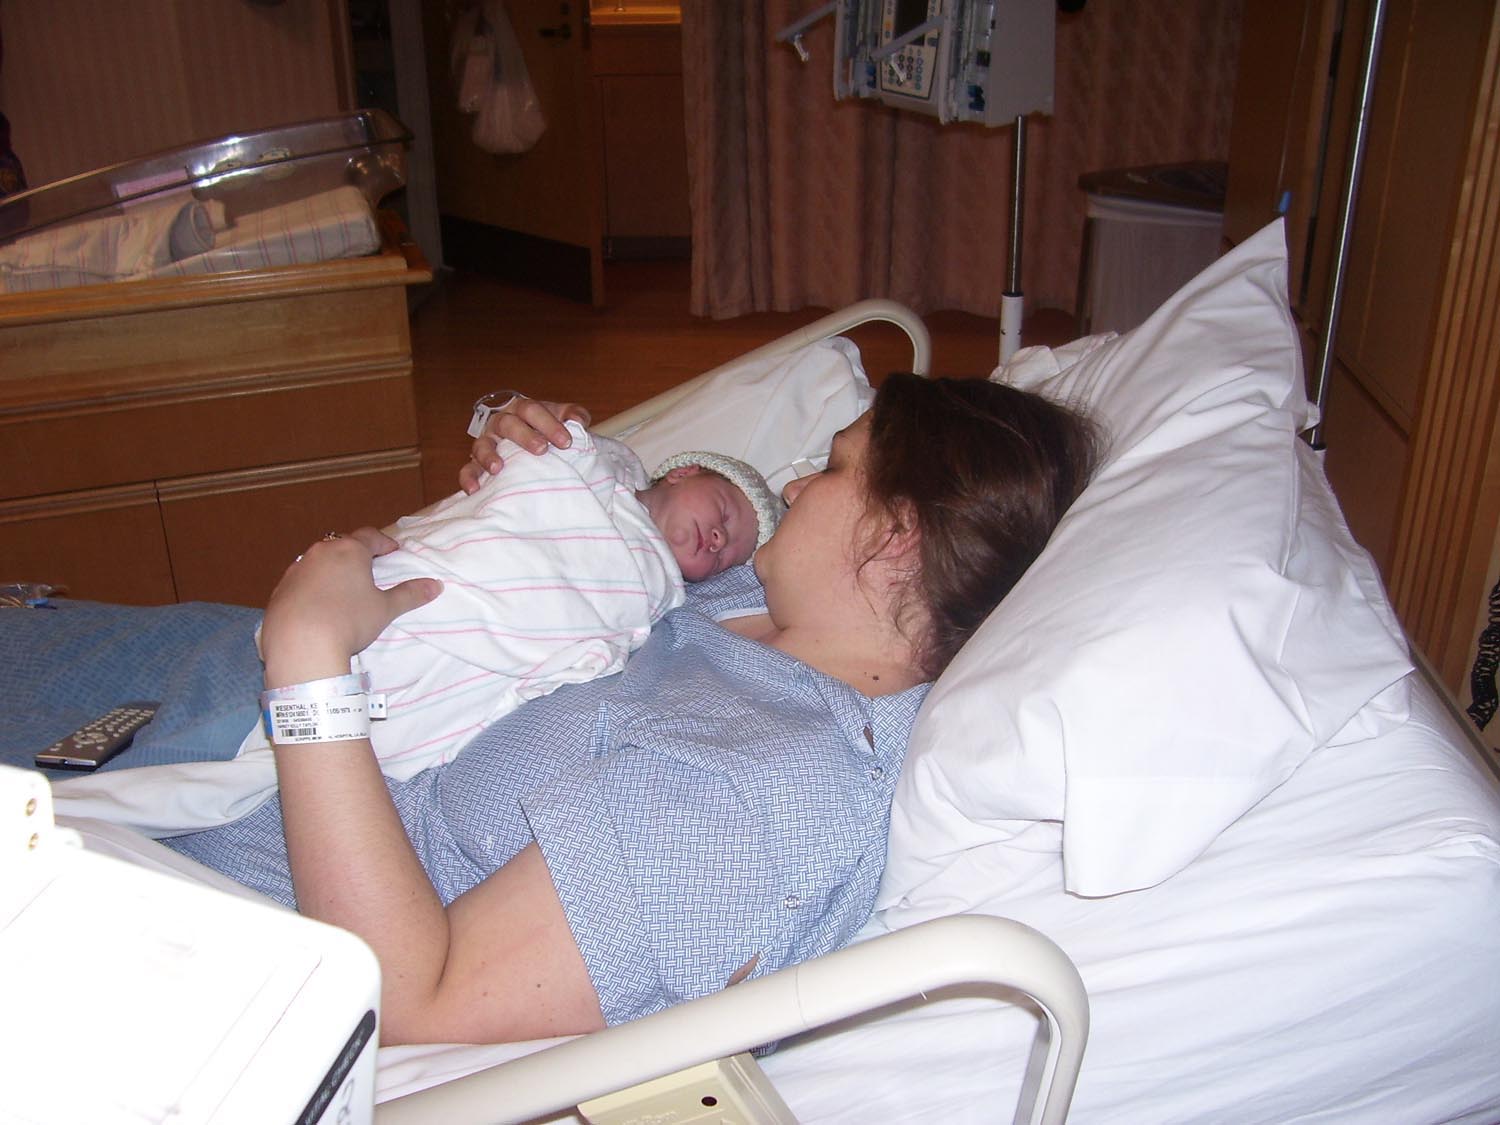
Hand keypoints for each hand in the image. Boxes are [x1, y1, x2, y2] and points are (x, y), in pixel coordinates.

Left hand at [260, 528, 441, 686]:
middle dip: (355, 553)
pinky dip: (312, 586)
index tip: (392, 550)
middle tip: (367, 567)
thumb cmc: (349, 621)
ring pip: (318, 561)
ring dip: (331, 568)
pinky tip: (317, 604)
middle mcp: (321, 552)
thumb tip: (436, 585)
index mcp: (350, 551)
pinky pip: (301, 580)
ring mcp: (297, 569)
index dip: (383, 542)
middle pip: (341, 545)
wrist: (300, 644)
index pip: (369, 536)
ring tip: (341, 587)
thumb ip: (410, 594)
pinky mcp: (280, 589)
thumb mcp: (385, 609)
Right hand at [459, 398, 591, 493]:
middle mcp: (500, 423)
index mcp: (522, 409)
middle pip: (507, 424)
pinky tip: (475, 490)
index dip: (548, 424)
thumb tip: (578, 420)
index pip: (532, 410)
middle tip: (541, 450)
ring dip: (488, 456)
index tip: (566, 441)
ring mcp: (487, 443)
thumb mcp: (563, 420)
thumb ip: (574, 415)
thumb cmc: (548, 431)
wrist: (533, 446)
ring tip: (498, 469)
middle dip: (524, 437)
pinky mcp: (476, 464)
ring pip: (482, 444)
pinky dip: (468, 478)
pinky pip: (468, 469)